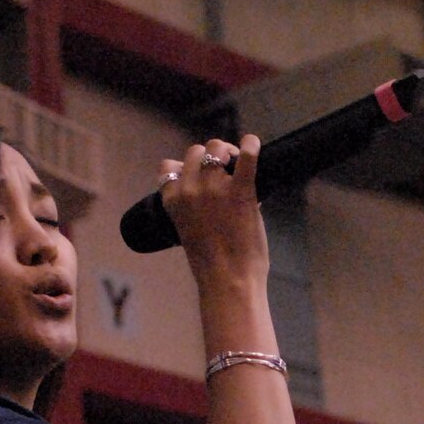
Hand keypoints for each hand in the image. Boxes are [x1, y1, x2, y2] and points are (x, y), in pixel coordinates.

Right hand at [158, 136, 269, 284]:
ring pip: (216, 148)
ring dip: (227, 151)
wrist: (228, 280)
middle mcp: (189, 188)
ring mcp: (215, 188)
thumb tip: (213, 190)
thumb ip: (193, 208)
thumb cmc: (211, 264)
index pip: (169, 166)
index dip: (185, 166)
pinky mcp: (241, 192)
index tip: (198, 175)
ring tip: (237, 162)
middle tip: (225, 168)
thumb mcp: (187, 231)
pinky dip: (251, 146)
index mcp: (172, 199)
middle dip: (210, 156)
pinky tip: (253, 143)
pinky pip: (246, 158)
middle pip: (196, 152)